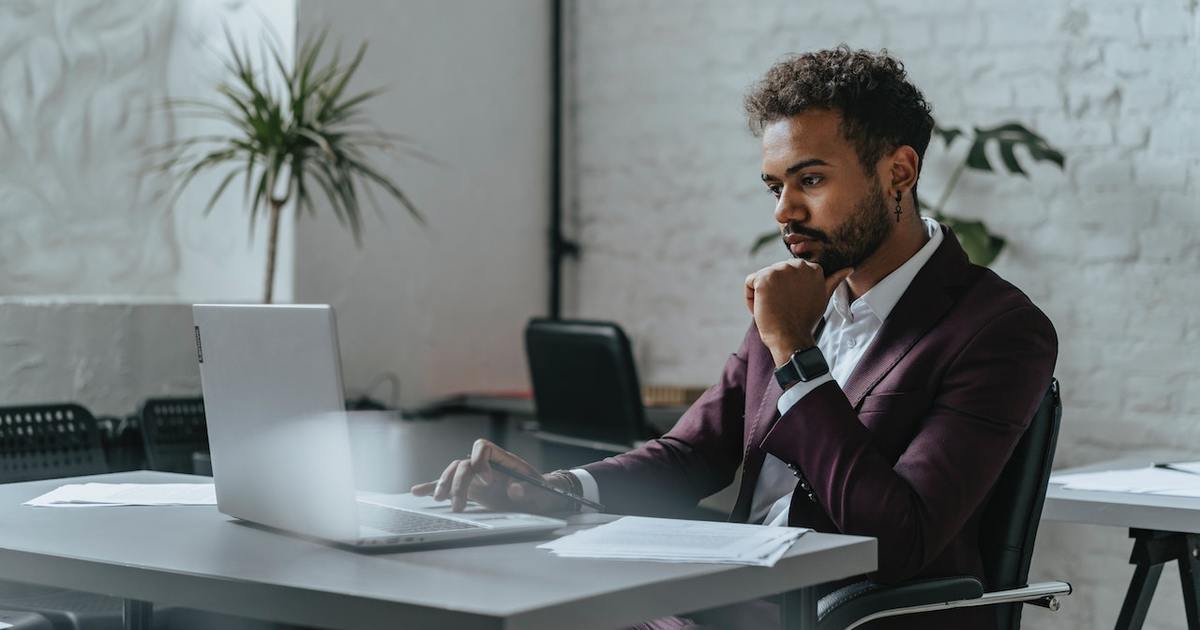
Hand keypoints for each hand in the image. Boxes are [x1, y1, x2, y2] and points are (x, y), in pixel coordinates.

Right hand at [410, 438, 573, 513]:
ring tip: (441, 501)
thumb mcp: (541, 493)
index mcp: (503, 460)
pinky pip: (450, 485)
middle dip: (458, 483)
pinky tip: (418, 491)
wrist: (541, 499)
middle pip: (464, 464)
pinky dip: (433, 487)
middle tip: (459, 505)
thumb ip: (530, 491)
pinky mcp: (472, 490)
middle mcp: (487, 465)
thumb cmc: (542, 493)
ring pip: (454, 473)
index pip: (483, 448)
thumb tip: (515, 489)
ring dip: (444, 485)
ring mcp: (477, 477)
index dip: (480, 461)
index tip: (486, 481)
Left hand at [744, 260, 851, 366]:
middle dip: (774, 292)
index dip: (787, 291)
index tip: (794, 304)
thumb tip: (849, 268)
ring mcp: (780, 270)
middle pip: (773, 274)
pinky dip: (751, 298)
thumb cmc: (804, 320)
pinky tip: (763, 308)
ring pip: (760, 279)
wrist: (791, 337)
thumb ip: (833, 280)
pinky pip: (749, 283)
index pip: (787, 273)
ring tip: (775, 309)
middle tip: (784, 308)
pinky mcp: (764, 278)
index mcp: (811, 267)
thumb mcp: (822, 297)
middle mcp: (796, 264)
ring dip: (762, 295)